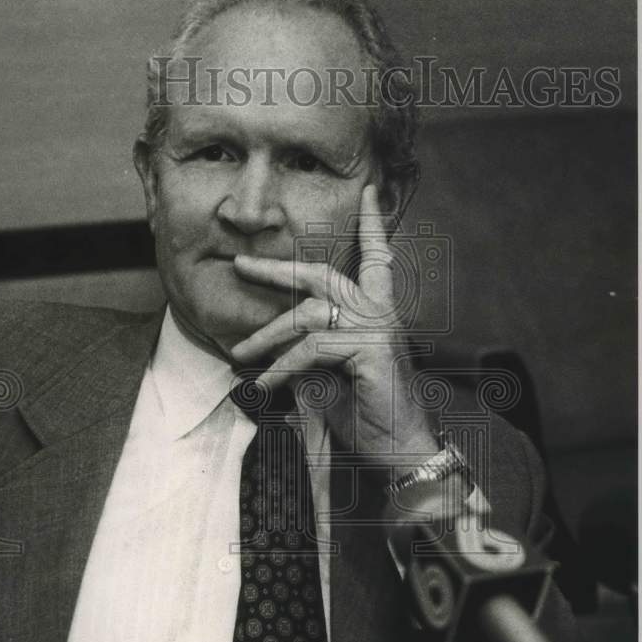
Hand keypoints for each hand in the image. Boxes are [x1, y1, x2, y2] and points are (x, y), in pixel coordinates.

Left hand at [229, 184, 436, 467]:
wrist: (401, 450)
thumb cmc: (370, 416)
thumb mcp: (334, 379)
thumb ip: (314, 356)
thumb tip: (278, 349)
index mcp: (378, 313)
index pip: (375, 259)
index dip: (371, 226)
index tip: (367, 192)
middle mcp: (380, 312)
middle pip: (321, 275)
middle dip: (277, 268)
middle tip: (241, 263)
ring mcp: (377, 328)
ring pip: (306, 315)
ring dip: (267, 336)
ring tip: (240, 355)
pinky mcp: (370, 349)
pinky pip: (312, 348)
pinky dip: (282, 367)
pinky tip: (265, 386)